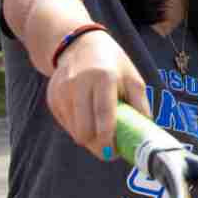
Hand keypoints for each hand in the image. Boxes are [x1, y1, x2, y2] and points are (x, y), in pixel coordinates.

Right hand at [49, 29, 147, 159]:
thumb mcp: (132, 77)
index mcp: (103, 76)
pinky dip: (78, 128)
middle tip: (110, 148)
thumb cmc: (112, 63)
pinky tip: (87, 117)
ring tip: (100, 130)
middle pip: (84, 128)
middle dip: (97, 145)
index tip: (113, 153)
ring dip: (88, 138)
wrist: (79, 44)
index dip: (108, 136)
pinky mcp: (52, 98)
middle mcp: (78, 83)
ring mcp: (61, 91)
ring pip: (74, 131)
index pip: (103, 112)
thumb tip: (145, 133)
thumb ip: (140, 104)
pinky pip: (66, 125)